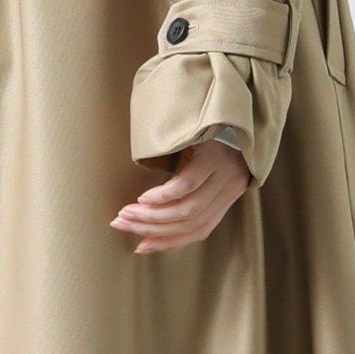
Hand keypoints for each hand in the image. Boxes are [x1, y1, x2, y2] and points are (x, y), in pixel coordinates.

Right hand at [109, 140, 250, 252]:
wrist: (232, 106)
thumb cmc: (213, 135)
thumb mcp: (205, 168)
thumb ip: (190, 192)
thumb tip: (153, 219)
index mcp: (226, 197)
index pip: (197, 231)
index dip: (168, 242)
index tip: (140, 246)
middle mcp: (228, 190)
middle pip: (189, 223)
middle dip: (151, 229)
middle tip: (122, 225)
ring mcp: (223, 175)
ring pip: (186, 210)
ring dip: (152, 216)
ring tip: (127, 213)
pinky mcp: (213, 157)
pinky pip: (186, 185)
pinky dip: (163, 196)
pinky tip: (144, 199)